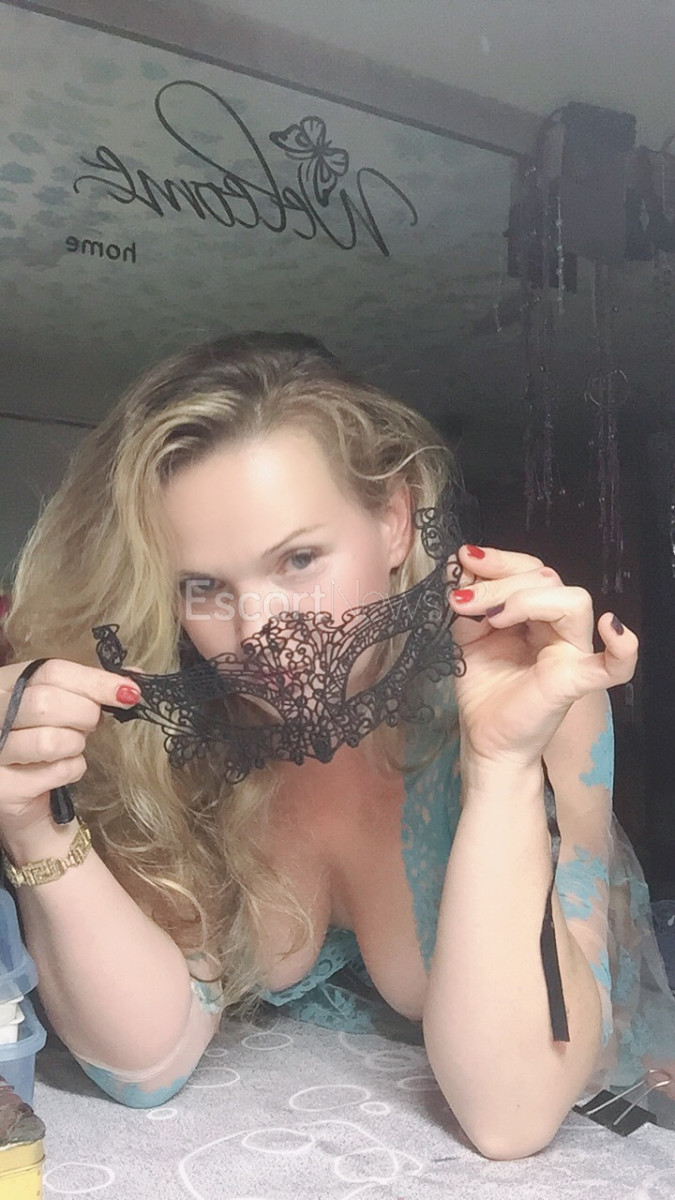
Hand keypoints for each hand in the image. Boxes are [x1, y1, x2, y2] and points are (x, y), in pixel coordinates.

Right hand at [0, 659, 140, 832]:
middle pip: (47, 702)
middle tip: (90, 725)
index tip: (128, 693)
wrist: (25, 797)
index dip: (95, 681)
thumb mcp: (62, 706)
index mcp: (6, 683)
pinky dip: (72, 771)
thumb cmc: (44, 742)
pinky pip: (55, 772)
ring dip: (75, 746)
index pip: (52, 672)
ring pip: (50, 741)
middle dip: (84, 715)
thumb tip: (133, 680)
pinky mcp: (4, 787)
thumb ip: (91, 689)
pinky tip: (62, 771)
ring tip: (70, 748)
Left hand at [446, 546, 637, 769]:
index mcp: (534, 614)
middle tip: (462, 599)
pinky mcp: (576, 681)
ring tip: (491, 619)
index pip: (531, 570)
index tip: (464, 558)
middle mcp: (558, 627)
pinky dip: (621, 648)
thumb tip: (457, 564)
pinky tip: (611, 627)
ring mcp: (571, 652)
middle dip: (500, 581)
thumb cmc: (484, 690)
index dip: (500, 560)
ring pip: (573, 601)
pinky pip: (613, 665)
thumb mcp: (466, 637)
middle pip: (547, 579)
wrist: (486, 741)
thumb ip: (468, 603)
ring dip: (525, 598)